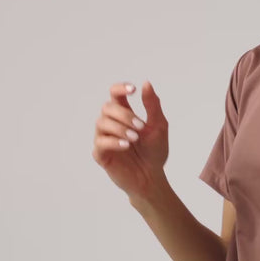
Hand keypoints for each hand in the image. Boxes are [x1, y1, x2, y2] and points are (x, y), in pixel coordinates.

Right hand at [91, 81, 169, 198]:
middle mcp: (111, 124)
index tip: (133, 90)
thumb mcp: (159, 126)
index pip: (115, 95)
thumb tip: (146, 84)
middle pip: (107, 108)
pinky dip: (113, 142)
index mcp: (124, 115)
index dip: (120, 89)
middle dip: (124, 114)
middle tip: (141, 126)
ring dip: (120, 128)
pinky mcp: (101, 155)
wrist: (152, 177)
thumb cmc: (154, 152)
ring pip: (102, 123)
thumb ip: (153, 105)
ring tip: (135, 138)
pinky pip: (100, 143)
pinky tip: (126, 145)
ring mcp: (104, 139)